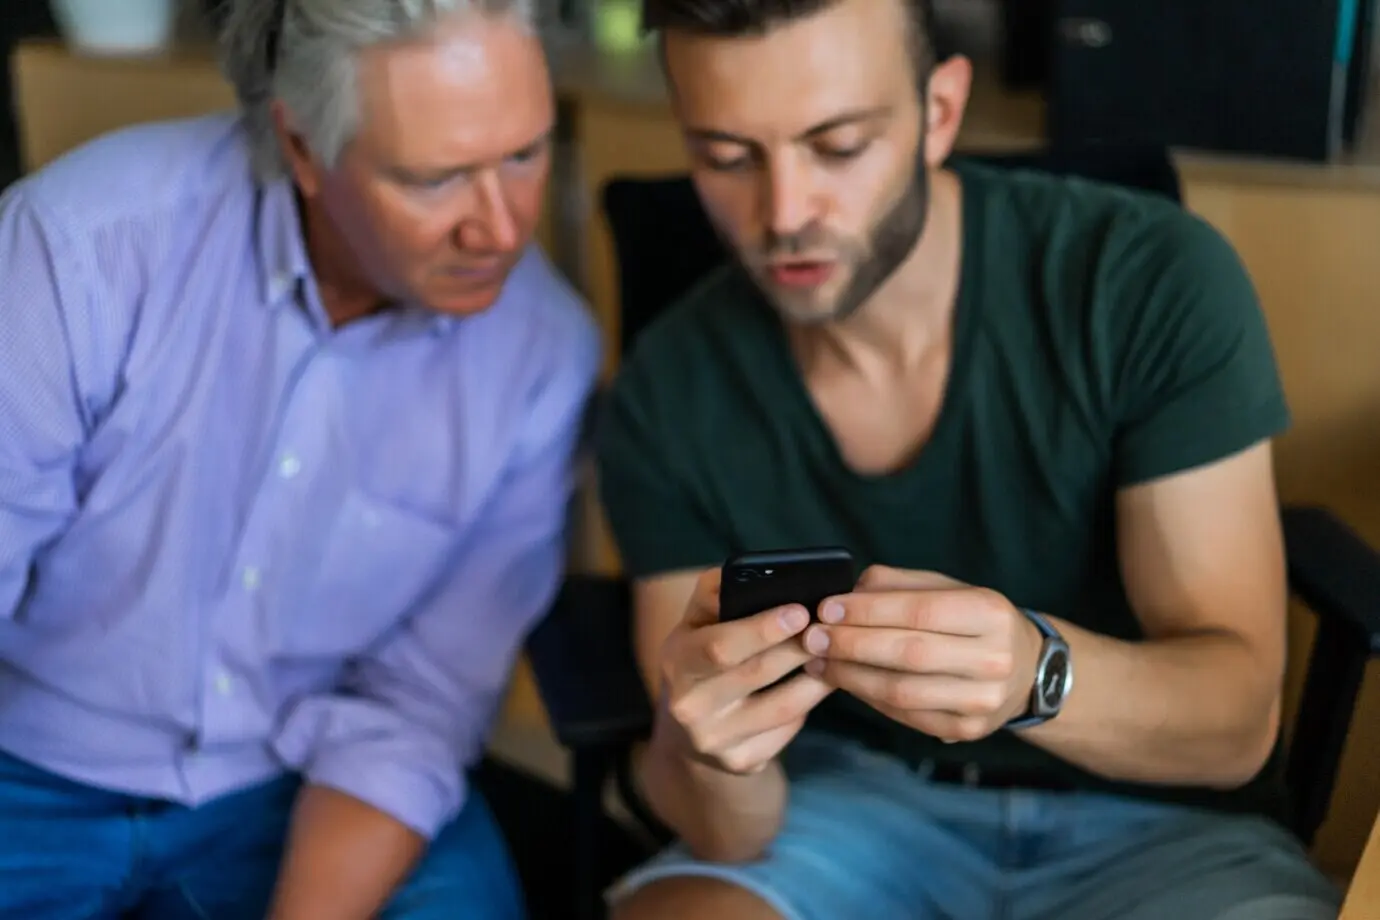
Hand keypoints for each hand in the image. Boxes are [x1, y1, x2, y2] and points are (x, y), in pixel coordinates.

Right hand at [656, 569, 833, 774]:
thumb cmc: (701, 656)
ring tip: (835, 654)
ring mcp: (714, 741)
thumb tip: (749, 576)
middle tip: (830, 629)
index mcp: (677, 661)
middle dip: (799, 648)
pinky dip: (808, 706)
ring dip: (817, 678)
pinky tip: (818, 685)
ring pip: (782, 707)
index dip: (763, 629)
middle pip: (756, 674)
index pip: (721, 646)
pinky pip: (787, 731)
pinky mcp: (740, 762)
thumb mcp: (695, 622)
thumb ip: (715, 593)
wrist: (688, 728)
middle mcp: (689, 706)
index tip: (801, 611)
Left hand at [801, 566, 1042, 742]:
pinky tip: (845, 682)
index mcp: (990, 612)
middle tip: (812, 637)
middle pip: (909, 654)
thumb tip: (845, 594)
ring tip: (818, 662)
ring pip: (902, 692)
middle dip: (852, 645)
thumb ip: (898, 585)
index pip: (920, 611)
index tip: (827, 608)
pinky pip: (906, 716)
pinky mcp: (967, 730)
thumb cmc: (973, 620)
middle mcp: (994, 659)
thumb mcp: (948, 588)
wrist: (1026, 670)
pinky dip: (868, 699)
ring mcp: (983, 700)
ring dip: (851, 677)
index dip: (868, 611)